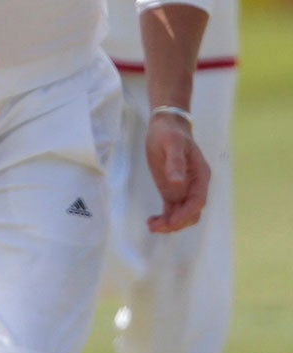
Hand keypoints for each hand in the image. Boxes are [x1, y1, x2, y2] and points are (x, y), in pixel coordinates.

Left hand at [145, 114, 209, 232]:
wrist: (166, 125)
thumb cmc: (169, 133)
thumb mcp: (171, 144)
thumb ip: (175, 162)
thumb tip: (177, 182)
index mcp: (200, 176)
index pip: (197, 201)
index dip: (186, 213)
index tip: (171, 221)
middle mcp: (195, 186)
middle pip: (191, 212)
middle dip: (177, 222)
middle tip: (156, 227)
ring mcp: (184, 189)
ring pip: (182, 213)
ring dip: (170, 223)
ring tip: (152, 226)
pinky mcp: (172, 189)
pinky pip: (172, 209)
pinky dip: (165, 218)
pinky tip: (153, 222)